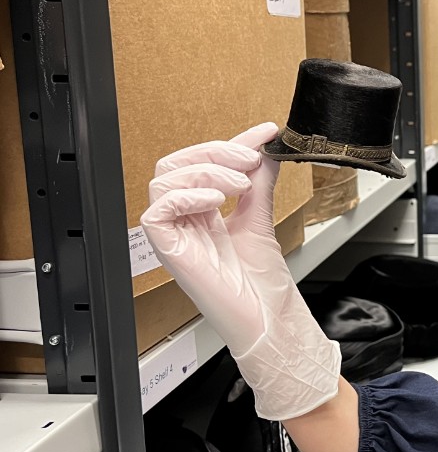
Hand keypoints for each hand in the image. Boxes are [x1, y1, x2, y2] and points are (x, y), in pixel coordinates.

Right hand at [140, 123, 340, 420]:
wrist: (268, 319)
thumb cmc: (263, 285)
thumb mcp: (261, 220)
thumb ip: (259, 185)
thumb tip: (266, 151)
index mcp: (203, 212)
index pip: (205, 163)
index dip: (233, 141)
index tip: (265, 131)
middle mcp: (185, 221)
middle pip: (175, 164)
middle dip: (214, 151)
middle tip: (249, 157)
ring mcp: (175, 236)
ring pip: (164, 180)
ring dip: (205, 170)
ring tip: (240, 184)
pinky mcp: (168, 251)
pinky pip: (156, 212)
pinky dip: (185, 197)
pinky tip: (215, 201)